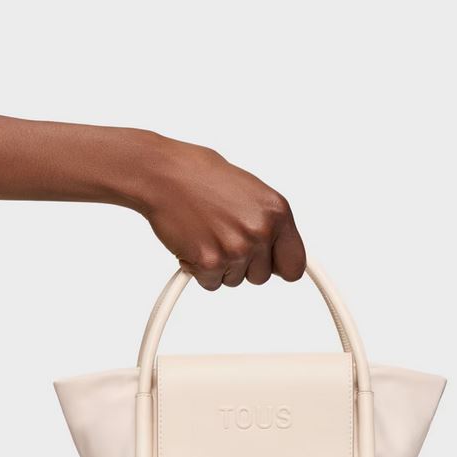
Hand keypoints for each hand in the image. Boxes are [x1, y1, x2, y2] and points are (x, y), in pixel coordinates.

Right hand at [136, 135, 305, 289]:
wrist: (162, 173)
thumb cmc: (200, 175)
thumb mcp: (250, 191)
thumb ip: (268, 221)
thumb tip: (279, 249)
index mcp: (277, 212)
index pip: (294, 264)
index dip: (278, 267)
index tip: (269, 265)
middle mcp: (261, 231)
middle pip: (261, 277)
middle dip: (243, 264)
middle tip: (222, 237)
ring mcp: (236, 249)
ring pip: (235, 280)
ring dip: (220, 265)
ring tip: (205, 233)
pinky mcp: (209, 262)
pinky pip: (211, 283)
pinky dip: (199, 270)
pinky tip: (192, 242)